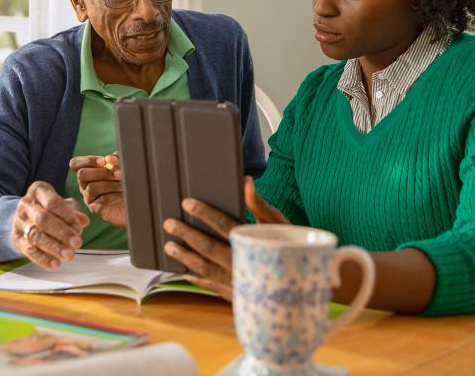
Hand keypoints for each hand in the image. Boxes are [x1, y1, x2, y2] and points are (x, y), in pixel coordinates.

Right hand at [11, 181, 89, 269]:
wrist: (26, 216)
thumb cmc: (51, 208)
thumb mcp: (63, 204)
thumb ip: (74, 211)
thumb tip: (84, 221)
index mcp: (38, 191)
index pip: (52, 202)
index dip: (67, 216)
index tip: (79, 228)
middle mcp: (26, 205)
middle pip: (43, 219)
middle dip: (61, 233)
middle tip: (77, 244)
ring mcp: (19, 222)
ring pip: (36, 236)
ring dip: (54, 247)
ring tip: (69, 255)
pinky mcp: (16, 239)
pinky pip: (29, 250)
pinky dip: (43, 259)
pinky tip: (56, 264)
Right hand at [69, 153, 125, 226]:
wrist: (133, 202)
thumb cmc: (124, 183)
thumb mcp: (121, 168)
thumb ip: (116, 160)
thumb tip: (110, 158)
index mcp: (88, 172)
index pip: (75, 164)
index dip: (87, 160)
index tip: (103, 160)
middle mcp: (85, 185)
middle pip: (82, 174)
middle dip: (102, 172)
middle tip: (119, 173)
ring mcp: (89, 198)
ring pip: (92, 188)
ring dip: (111, 184)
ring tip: (124, 183)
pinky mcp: (97, 209)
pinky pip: (102, 201)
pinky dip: (115, 195)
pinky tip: (124, 193)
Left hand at [162, 176, 287, 300]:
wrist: (306, 283)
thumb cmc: (292, 246)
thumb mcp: (279, 222)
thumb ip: (259, 204)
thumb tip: (245, 181)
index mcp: (252, 241)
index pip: (222, 223)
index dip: (204, 212)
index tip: (187, 203)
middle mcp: (242, 261)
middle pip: (208, 246)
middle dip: (186, 233)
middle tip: (168, 223)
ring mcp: (238, 280)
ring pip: (205, 268)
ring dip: (185, 257)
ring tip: (169, 246)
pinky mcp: (237, 294)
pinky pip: (212, 286)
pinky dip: (198, 279)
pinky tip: (185, 273)